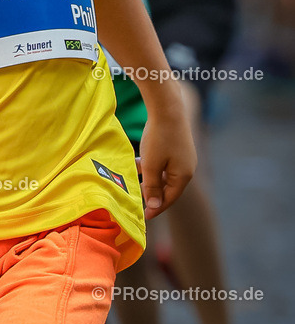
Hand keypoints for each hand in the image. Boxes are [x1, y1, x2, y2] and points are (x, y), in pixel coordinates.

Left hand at [138, 101, 195, 218]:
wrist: (168, 107)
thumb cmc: (159, 137)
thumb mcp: (151, 165)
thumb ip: (152, 186)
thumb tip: (155, 205)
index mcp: (183, 176)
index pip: (169, 199)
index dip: (156, 208)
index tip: (144, 216)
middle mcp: (187, 168)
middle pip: (169, 188)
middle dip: (154, 194)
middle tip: (139, 202)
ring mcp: (185, 157)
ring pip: (166, 174)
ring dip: (151, 179)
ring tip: (136, 181)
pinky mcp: (179, 147)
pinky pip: (166, 163)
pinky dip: (154, 166)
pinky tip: (140, 162)